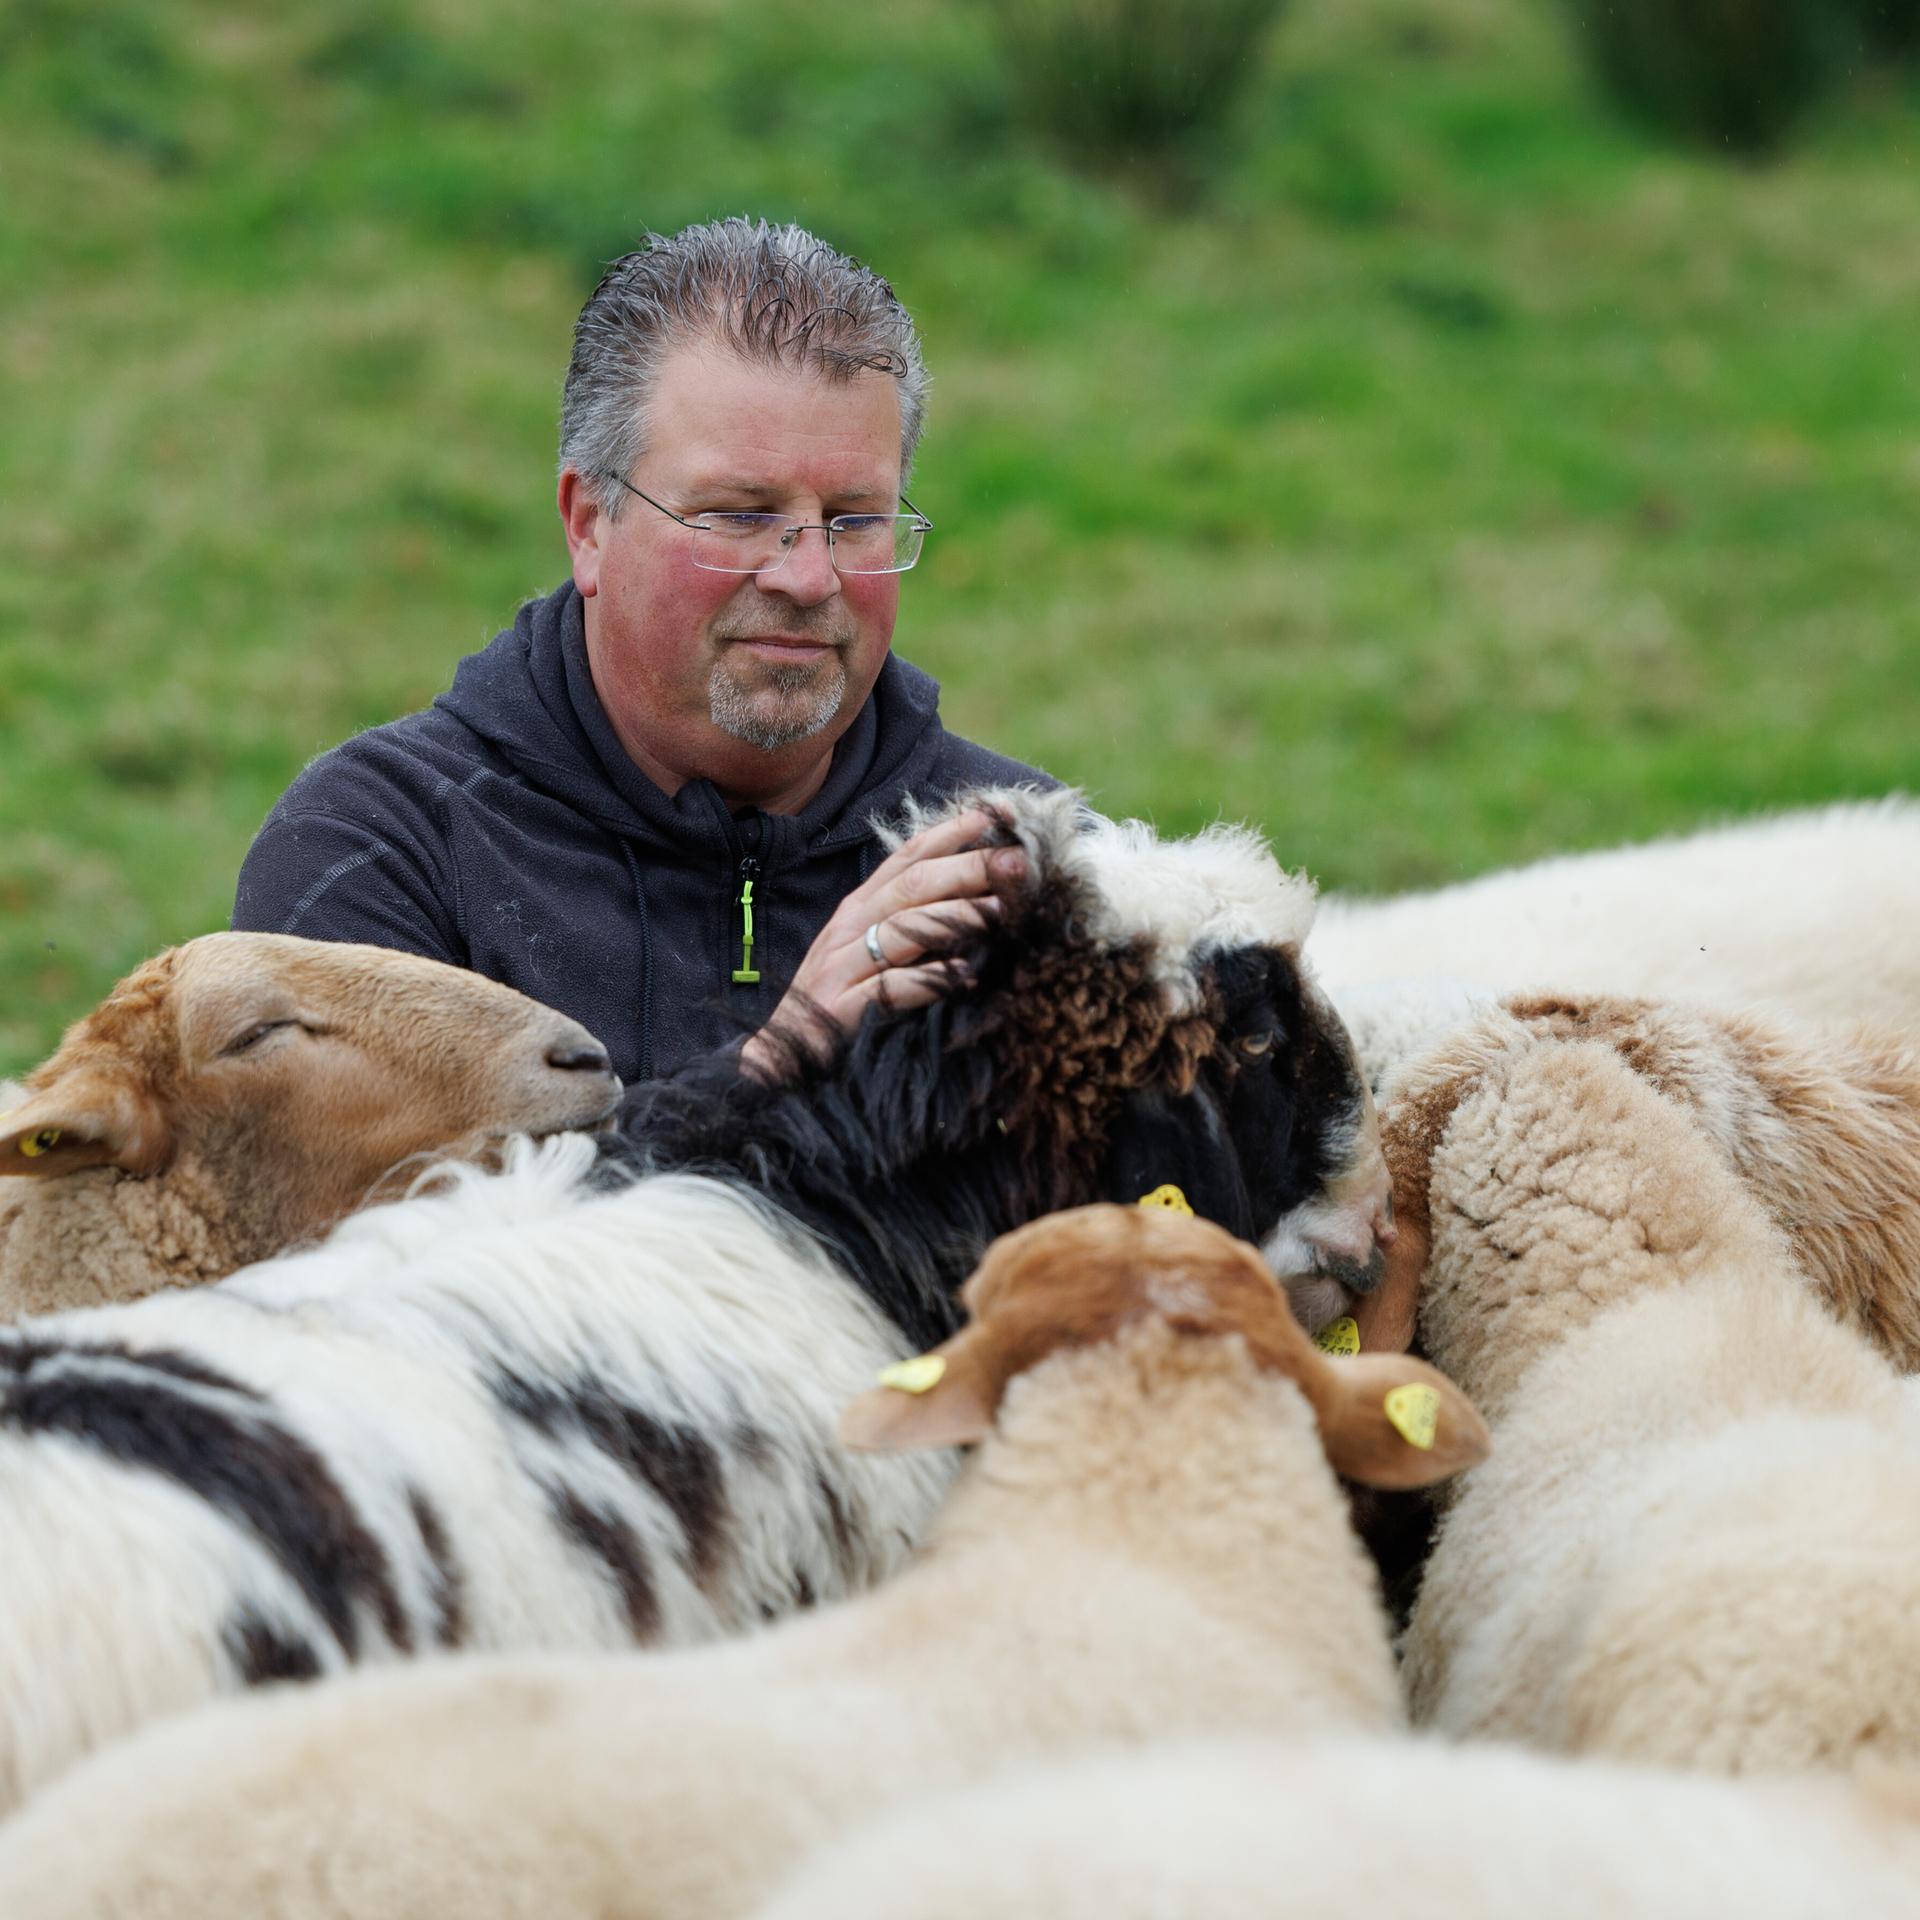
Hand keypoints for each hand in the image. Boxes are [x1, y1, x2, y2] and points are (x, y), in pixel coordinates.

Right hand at [742, 808, 1025, 1077]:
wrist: (778, 1060)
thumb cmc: (833, 1003)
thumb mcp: (866, 951)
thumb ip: (908, 924)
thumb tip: (972, 900)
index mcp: (858, 908)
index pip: (905, 859)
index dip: (948, 834)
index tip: (992, 817)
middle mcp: (849, 928)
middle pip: (913, 886)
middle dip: (967, 868)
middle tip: (1017, 860)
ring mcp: (842, 967)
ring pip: (904, 928)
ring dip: (955, 915)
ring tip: (1000, 909)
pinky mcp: (842, 1009)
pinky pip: (891, 988)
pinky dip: (928, 980)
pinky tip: (964, 976)